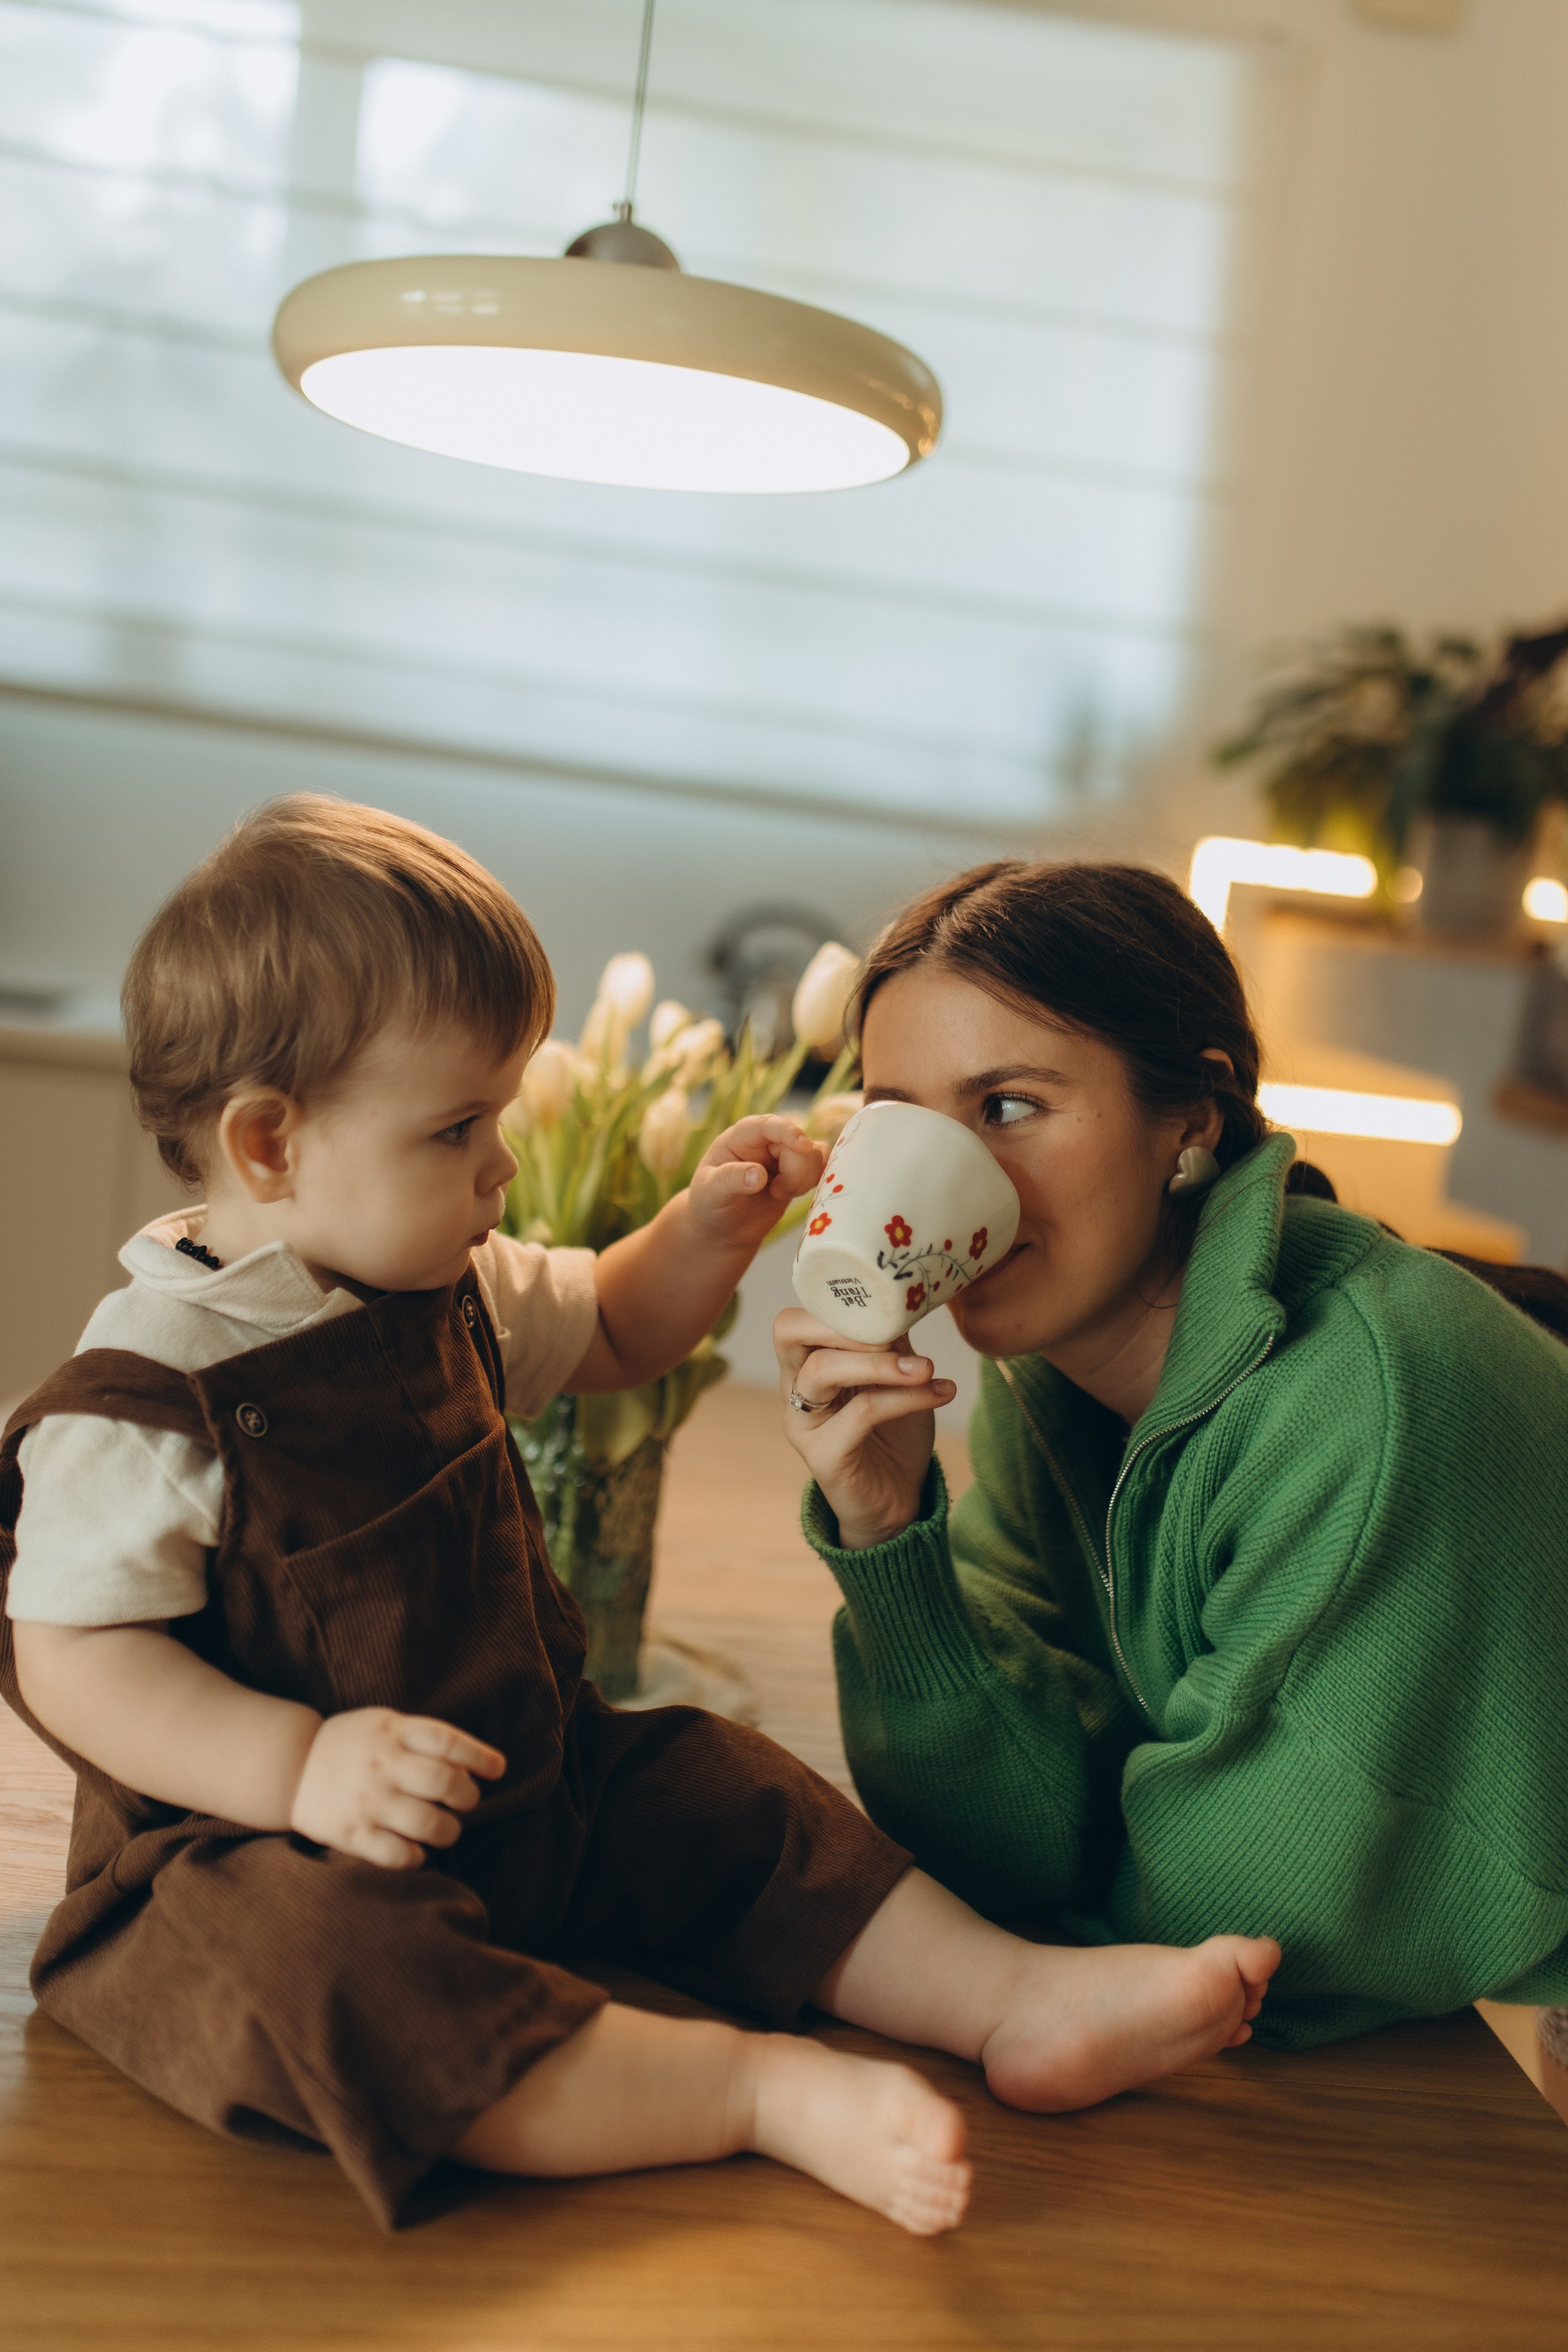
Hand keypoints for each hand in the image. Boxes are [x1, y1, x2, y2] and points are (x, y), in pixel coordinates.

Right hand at [289, 1708, 505, 1868]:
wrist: (290, 1766)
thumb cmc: (351, 1745)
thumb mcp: (384, 1723)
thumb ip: (423, 1737)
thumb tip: (474, 1761)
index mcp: (392, 1732)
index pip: (448, 1742)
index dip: (480, 1756)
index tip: (497, 1769)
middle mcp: (382, 1766)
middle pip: (446, 1784)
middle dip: (468, 1797)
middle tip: (465, 1801)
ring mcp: (367, 1802)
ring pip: (429, 1825)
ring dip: (449, 1831)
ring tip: (445, 1828)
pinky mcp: (352, 1835)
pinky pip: (399, 1856)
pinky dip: (417, 1857)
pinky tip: (416, 1850)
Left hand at [688, 1115, 825, 1252]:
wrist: (722, 1229)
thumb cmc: (710, 1205)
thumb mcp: (711, 1192)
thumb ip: (731, 1180)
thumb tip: (759, 1175)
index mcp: (740, 1138)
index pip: (767, 1125)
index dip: (788, 1131)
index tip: (803, 1146)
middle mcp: (764, 1142)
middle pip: (797, 1144)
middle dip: (796, 1171)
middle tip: (778, 1193)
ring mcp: (782, 1157)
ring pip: (813, 1155)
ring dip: (804, 1179)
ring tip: (780, 1194)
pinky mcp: (796, 1172)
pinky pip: (819, 1166)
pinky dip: (815, 1180)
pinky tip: (794, 1193)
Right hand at [775, 1306, 954, 1550]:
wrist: (899, 1499)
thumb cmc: (895, 1433)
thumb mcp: (898, 1376)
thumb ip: (892, 1341)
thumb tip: (904, 1301)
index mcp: (807, 1363)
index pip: (798, 1316)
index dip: (838, 1302)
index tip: (894, 1304)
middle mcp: (795, 1389)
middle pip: (789, 1332)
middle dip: (844, 1325)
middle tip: (895, 1334)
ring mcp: (804, 1424)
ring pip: (822, 1371)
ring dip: (880, 1364)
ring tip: (927, 1369)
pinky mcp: (823, 1457)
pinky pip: (860, 1413)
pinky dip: (905, 1398)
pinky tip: (940, 1394)